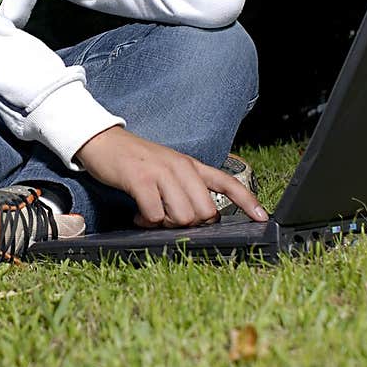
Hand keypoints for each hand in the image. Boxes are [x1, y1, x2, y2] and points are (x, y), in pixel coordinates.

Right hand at [74, 126, 268, 227]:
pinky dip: (146, 222)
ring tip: (150, 216)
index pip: (228, 182)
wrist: (104, 143)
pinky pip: (154, 215)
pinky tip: (138, 216)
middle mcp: (181, 167)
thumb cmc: (137, 162)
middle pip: (205, 212)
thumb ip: (187, 189)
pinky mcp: (141, 180)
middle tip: (169, 218)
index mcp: (191, 166)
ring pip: (183, 216)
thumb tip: (200, 218)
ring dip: (165, 224)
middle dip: (190, 224)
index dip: (248, 202)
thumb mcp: (168, 170)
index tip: (263, 218)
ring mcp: (161, 172)